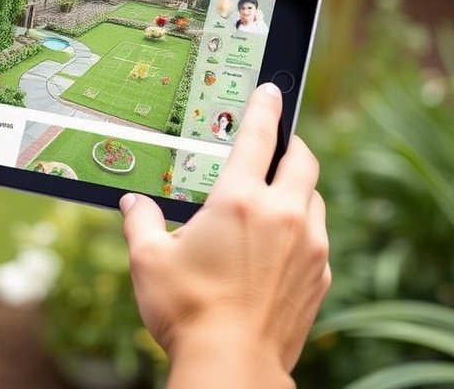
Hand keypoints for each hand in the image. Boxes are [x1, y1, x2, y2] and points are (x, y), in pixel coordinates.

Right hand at [119, 83, 328, 387]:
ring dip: (297, 190)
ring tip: (273, 199)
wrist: (232, 366)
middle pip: (302, 159)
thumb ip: (141, 223)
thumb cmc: (187, 312)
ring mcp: (309, 246)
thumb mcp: (148, 261)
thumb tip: (133, 204)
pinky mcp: (320, 276)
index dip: (263, 107)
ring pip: (313, 198)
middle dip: (290, 144)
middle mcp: (282, 215)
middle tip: (276, 143)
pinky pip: (317, 239)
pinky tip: (280, 246)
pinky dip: (302, 231)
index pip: (258, 135)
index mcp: (239, 200)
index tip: (269, 90)